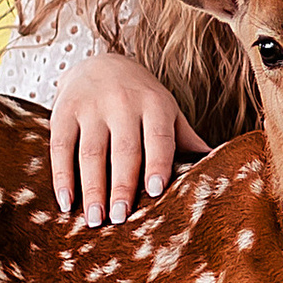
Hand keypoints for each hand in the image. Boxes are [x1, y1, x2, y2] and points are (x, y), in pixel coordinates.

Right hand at [50, 51, 208, 220]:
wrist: (100, 62)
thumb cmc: (142, 98)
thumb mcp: (167, 111)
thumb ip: (186, 139)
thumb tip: (222, 167)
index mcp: (155, 105)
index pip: (158, 137)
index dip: (157, 163)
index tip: (154, 191)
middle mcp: (123, 103)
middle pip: (124, 150)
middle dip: (121, 186)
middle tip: (119, 219)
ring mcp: (91, 107)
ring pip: (91, 153)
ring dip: (91, 189)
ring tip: (94, 220)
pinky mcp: (63, 111)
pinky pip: (61, 147)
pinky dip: (62, 177)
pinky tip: (66, 203)